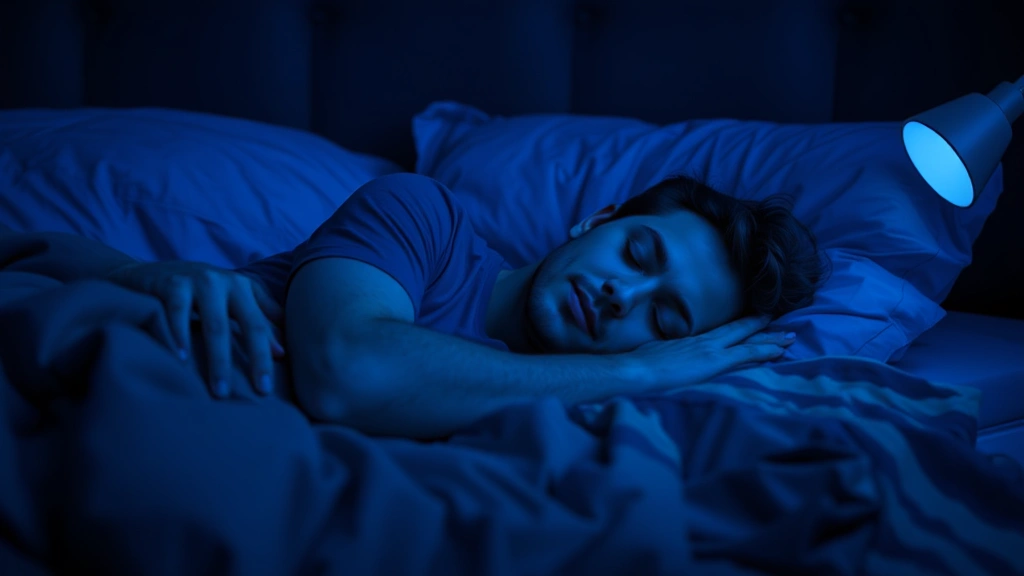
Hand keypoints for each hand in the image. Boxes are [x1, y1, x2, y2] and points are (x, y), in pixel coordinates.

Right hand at [106, 261, 284, 397]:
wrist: (149, 273)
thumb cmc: (196, 291)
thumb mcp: (230, 297)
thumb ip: (258, 317)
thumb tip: (282, 352)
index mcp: (243, 286)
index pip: (261, 325)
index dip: (267, 355)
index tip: (268, 387)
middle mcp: (226, 281)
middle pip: (247, 324)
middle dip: (255, 360)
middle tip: (259, 392)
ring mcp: (199, 280)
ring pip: (215, 325)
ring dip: (219, 360)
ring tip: (220, 389)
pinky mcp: (172, 283)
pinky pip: (178, 313)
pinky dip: (180, 336)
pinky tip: (182, 360)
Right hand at [614, 315, 793, 393]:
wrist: (635, 369)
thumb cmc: (638, 366)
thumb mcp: (655, 356)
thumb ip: (668, 357)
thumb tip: (667, 360)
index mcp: (691, 342)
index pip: (722, 334)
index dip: (740, 329)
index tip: (754, 323)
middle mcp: (704, 342)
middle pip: (739, 332)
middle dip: (761, 329)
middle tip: (782, 325)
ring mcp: (711, 350)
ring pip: (748, 341)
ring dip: (770, 339)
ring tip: (789, 336)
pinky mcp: (715, 361)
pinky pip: (746, 354)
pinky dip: (764, 351)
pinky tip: (779, 351)